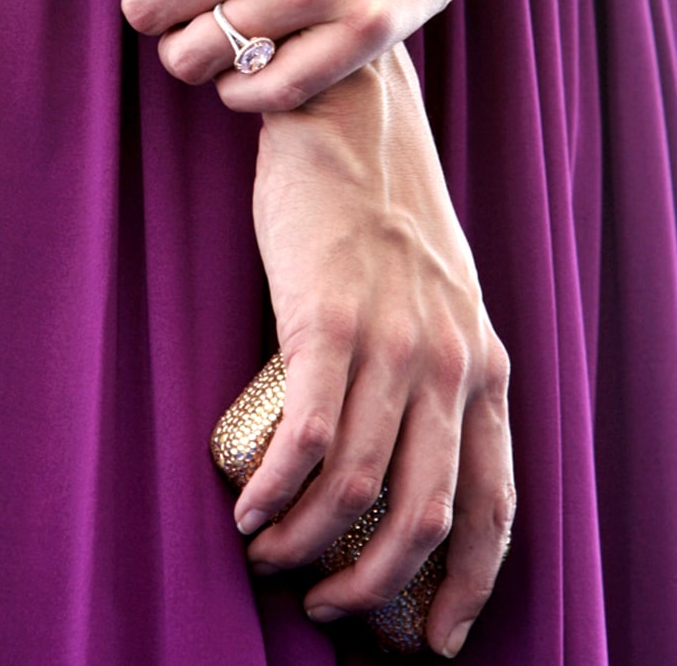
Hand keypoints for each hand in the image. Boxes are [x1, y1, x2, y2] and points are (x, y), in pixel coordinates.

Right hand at [239, 44, 514, 657]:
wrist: (353, 130)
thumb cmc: (386, 219)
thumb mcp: (443, 300)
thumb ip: (438, 374)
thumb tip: (395, 460)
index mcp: (484, 366)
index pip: (496, 501)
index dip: (470, 585)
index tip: (437, 636)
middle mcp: (449, 363)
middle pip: (423, 514)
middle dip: (374, 584)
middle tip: (327, 603)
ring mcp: (391, 343)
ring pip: (354, 485)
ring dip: (304, 542)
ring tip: (269, 553)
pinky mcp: (328, 321)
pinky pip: (304, 437)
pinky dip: (274, 491)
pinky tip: (247, 506)